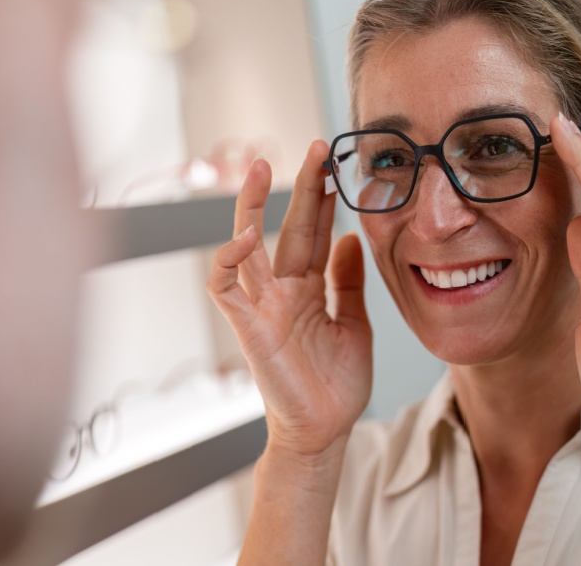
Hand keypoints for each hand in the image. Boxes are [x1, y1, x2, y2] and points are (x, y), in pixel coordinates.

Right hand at [207, 141, 371, 458]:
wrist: (324, 432)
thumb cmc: (335, 385)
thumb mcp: (354, 324)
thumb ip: (348, 281)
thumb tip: (351, 236)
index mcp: (307, 289)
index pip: (313, 233)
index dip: (322, 200)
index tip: (334, 165)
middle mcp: (281, 291)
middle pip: (285, 227)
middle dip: (298, 187)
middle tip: (313, 148)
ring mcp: (262, 306)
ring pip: (247, 245)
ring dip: (252, 206)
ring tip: (262, 167)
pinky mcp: (247, 327)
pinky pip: (226, 287)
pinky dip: (230, 260)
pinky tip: (246, 236)